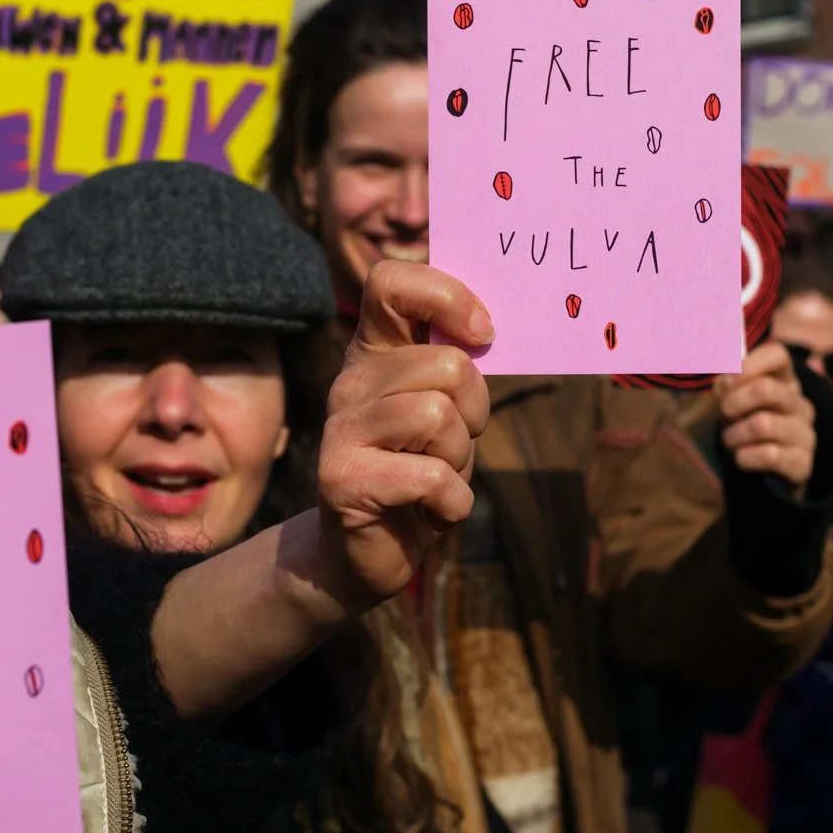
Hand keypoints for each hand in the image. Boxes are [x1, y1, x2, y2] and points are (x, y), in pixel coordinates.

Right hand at [313, 260, 491, 608]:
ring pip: (439, 416)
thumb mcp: (444, 408)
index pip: (391, 282)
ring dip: (460, 458)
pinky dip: (453, 502)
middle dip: (476, 410)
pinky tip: (432, 511)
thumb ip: (456, 366)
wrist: (366, 551)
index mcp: (376, 351)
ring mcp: (341, 428)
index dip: (445, 296)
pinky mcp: (342, 479)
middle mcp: (351, 381)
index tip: (482, 333)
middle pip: (447, 364)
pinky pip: (432, 476)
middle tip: (454, 442)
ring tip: (438, 476)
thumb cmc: (419, 468)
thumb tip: (491, 328)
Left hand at [714, 340, 816, 490]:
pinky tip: (741, 458)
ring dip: (735, 434)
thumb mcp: (734, 401)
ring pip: (762, 424)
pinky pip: (769, 455)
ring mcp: (805, 434)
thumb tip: (724, 382)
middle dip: (733, 402)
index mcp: (785, 381)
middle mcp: (800, 404)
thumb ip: (728, 386)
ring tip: (730, 440)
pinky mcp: (803, 463)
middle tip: (724, 414)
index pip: (777, 355)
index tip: (727, 380)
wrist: (763, 473)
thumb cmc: (746, 426)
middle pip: (765, 389)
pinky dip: (745, 457)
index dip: (748, 363)